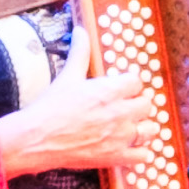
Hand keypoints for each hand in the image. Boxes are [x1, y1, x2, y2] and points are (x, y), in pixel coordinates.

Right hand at [0, 66, 157, 173]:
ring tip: (133, 126)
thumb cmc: (51, 107)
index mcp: (110, 90)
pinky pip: (143, 156)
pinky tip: (131, 147)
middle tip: (127, 106)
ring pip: (151, 129)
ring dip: (144, 126)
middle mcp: (120, 113)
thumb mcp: (67, 76)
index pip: (137, 81)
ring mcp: (120, 137)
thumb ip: (80, 52)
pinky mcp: (115, 157)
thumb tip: (80, 31)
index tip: (124, 87)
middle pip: (147, 104)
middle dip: (138, 103)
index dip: (130, 83)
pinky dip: (141, 152)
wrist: (37, 138)